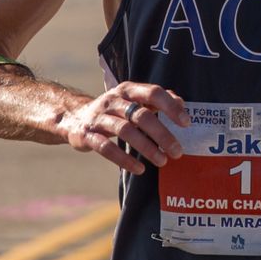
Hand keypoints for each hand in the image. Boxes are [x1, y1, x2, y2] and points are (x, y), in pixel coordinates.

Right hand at [56, 81, 188, 173]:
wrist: (74, 118)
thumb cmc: (113, 111)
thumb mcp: (133, 101)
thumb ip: (156, 101)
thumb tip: (182, 104)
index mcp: (127, 90)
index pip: (153, 92)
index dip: (170, 107)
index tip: (186, 123)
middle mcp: (113, 101)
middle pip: (141, 115)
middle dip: (162, 134)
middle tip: (177, 151)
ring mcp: (98, 118)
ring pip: (125, 131)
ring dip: (146, 147)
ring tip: (162, 161)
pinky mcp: (87, 135)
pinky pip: (106, 148)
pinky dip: (124, 159)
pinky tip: (139, 169)